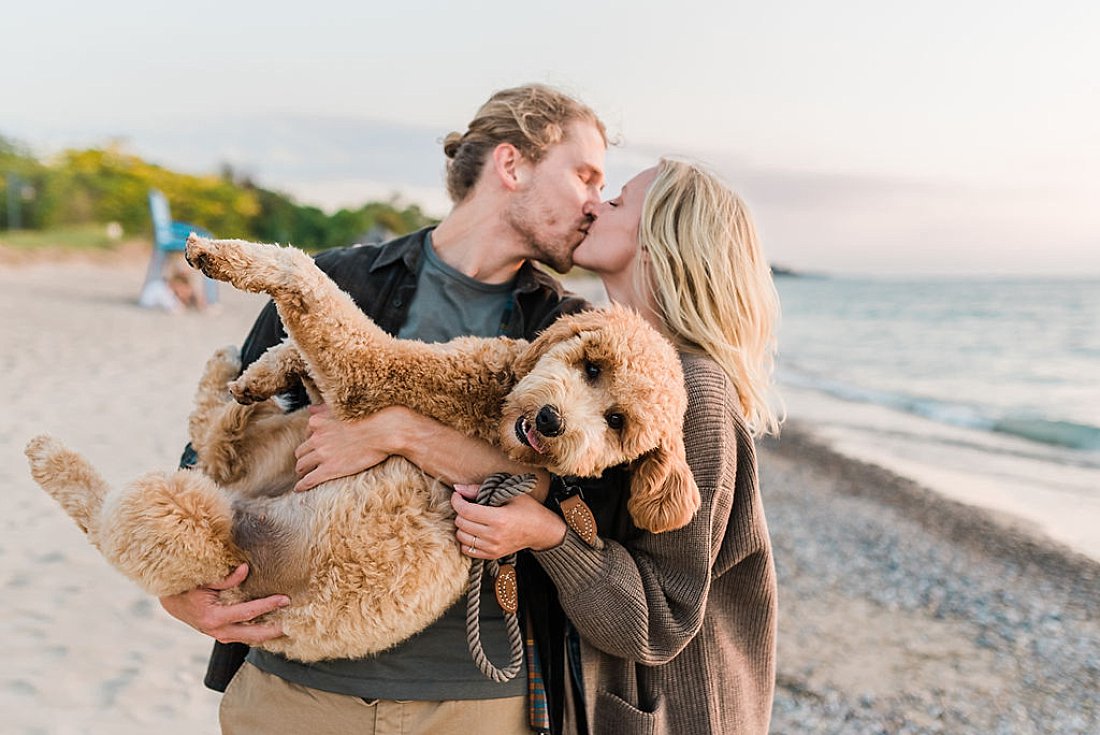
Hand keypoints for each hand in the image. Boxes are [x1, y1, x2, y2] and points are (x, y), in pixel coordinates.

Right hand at [159, 563, 288, 644]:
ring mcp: (219, 635)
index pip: (248, 612)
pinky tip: (270, 630)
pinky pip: (242, 636)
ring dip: (267, 635)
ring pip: (248, 639)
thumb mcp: (204, 580)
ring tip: (286, 629)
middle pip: (253, 634)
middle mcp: (218, 630)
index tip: (285, 599)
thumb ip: (226, 578)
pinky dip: (257, 634)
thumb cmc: (188, 588)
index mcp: (214, 616)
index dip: (268, 605)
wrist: (172, 602)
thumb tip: (246, 569)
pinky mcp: (221, 635)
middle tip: (293, 624)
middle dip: (274, 630)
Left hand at [294, 404, 402, 491]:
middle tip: (308, 463)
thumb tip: (311, 410)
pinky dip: (302, 485)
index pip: (307, 434)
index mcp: (318, 422)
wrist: (384, 431)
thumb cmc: (369, 418)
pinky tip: (299, 489)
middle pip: (301, 451)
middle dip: (304, 457)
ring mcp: (322, 454)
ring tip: (305, 474)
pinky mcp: (330, 469)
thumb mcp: (343, 410)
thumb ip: (324, 410)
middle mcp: (316, 438)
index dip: (311, 442)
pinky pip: (309, 480)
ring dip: (302, 470)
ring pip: (302, 465)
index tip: (315, 446)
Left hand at [451, 490, 566, 558]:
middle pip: (461, 523)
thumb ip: (479, 490)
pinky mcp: (492, 555)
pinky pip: (467, 550)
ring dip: (462, 526)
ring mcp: (493, 548)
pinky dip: (466, 540)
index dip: (456, 501)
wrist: (541, 531)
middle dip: (459, 512)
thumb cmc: (527, 509)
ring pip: (461, 537)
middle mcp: (494, 535)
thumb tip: (458, 488)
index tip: (457, 495)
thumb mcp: (508, 493)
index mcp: (499, 518)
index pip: (466, 511)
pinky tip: (474, 531)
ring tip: (471, 518)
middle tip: (466, 504)